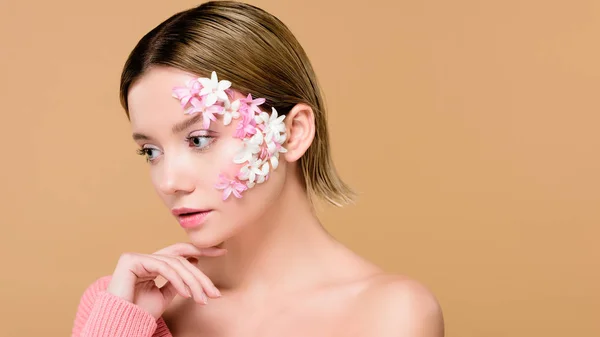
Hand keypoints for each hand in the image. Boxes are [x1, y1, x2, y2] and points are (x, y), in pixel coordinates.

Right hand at [106, 242, 226, 318]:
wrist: (121, 322)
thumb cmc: (140, 311)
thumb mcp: (164, 295)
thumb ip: (177, 281)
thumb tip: (194, 268)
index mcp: (153, 263)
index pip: (180, 252)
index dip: (201, 250)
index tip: (221, 252)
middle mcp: (146, 257)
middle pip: (181, 258)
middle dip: (200, 274)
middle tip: (215, 291)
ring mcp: (138, 257)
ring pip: (175, 264)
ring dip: (192, 283)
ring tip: (202, 299)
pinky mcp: (131, 260)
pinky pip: (164, 268)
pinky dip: (178, 281)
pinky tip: (187, 294)